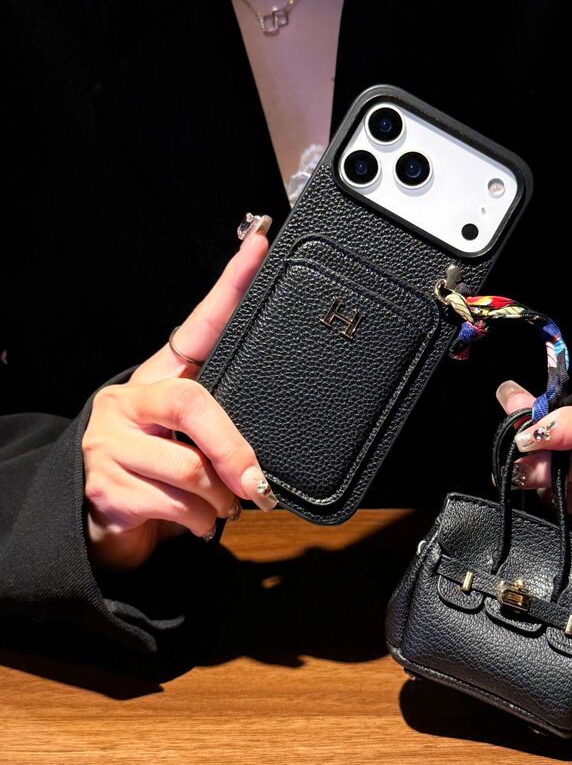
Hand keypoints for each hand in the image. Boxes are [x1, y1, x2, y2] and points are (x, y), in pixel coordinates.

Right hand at [82, 224, 277, 572]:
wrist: (108, 522)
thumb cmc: (163, 472)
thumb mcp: (196, 442)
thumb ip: (225, 432)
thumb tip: (270, 457)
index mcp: (160, 380)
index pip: (197, 325)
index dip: (229, 286)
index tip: (257, 244)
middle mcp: (129, 399)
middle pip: (194, 404)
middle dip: (235, 450)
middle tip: (258, 485)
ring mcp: (109, 440)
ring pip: (191, 469)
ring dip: (220, 500)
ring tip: (219, 505)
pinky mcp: (104, 484)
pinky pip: (176, 505)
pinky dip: (201, 522)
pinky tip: (194, 521)